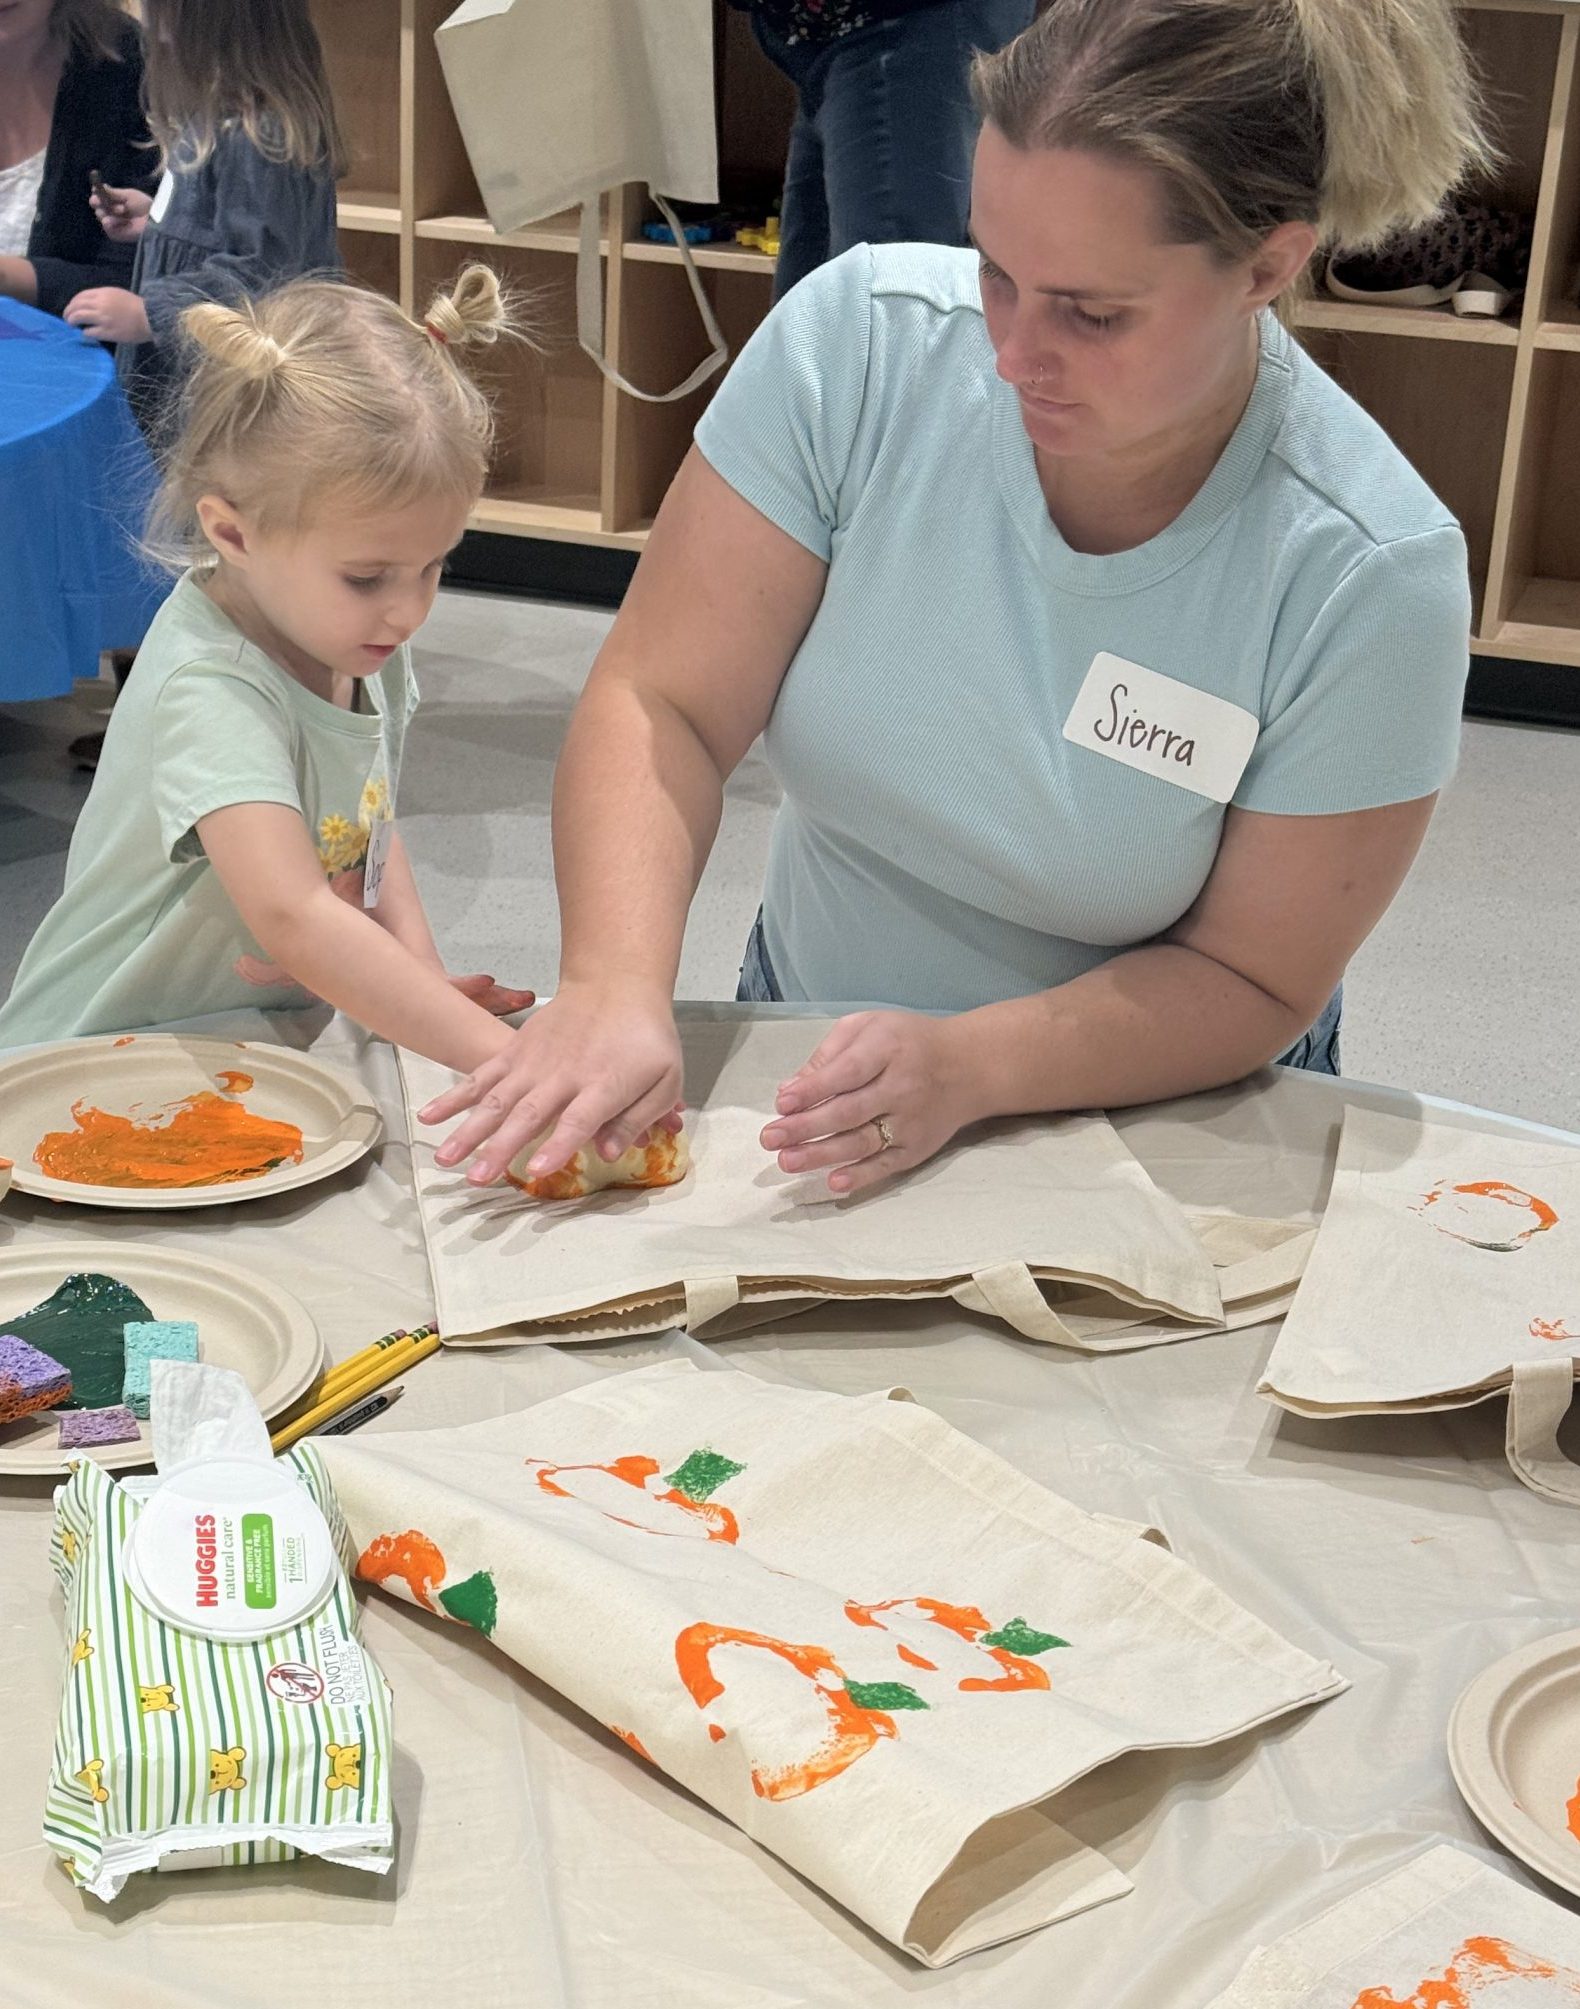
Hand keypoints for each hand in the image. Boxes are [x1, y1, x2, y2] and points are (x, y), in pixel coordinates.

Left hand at [64, 286, 150, 342]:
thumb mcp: (118, 294)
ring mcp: (102, 318)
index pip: (80, 296)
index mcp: (103, 293)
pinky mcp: (107, 332)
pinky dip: (85, 332)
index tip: (72, 308)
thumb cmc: (137, 306)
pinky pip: (89, 332)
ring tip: (71, 325)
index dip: (73, 302)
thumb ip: (103, 297)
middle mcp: (99, 304)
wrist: (150, 317)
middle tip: (67, 318)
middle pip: (76, 306)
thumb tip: (92, 304)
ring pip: (78, 317)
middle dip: (68, 312)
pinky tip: (86, 333)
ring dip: (72, 321)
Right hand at [91, 182, 150, 242]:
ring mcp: (112, 224)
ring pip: (100, 215)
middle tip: (99, 200)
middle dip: (98, 202)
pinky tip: (124, 222)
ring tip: (123, 210)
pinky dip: (114, 223)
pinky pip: (107, 227)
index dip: (96, 193)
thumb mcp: (129, 196)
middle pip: (96, 206)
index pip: (98, 197)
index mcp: (113, 202)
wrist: (153, 220)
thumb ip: (114, 193)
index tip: (95, 189)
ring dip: (110, 211)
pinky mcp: (115, 235)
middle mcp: (111, 213)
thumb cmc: (144, 206)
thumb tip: (101, 186)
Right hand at [418, 980, 683, 1185]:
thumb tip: (609, 1153)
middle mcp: (562, 1075)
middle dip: (500, 1148)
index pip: (578, 1120)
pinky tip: (429, 1117)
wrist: (616, 984)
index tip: (538, 1170)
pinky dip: (454, 1097)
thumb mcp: (664, 1079)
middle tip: (478, 1178)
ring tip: (445, 1158)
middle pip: (528, 1115)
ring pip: (495, 1099)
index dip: (558, 1145)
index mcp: (603, 1084)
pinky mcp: (514, 1051)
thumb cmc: (645, 1038)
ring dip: (468, 1130)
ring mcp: (533, 1062)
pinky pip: (480, 1076)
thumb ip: (638, 1118)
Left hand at [759, 1010, 980, 1196]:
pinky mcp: (918, 1147)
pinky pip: (887, 1165)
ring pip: (863, 1142)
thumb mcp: (869, 1027)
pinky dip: (862, 1176)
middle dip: (806, 1127)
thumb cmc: (908, 1042)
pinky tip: (834, 1183)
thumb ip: (829, 1053)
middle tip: (770, 1138)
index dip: (814, 1089)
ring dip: (823, 1154)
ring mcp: (911, 1121)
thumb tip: (790, 1088)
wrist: (970, 1066)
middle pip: (849, 1111)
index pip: (847, 1072)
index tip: (782, 1103)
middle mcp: (902, 1087)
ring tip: (787, 1161)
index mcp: (887, 1049)